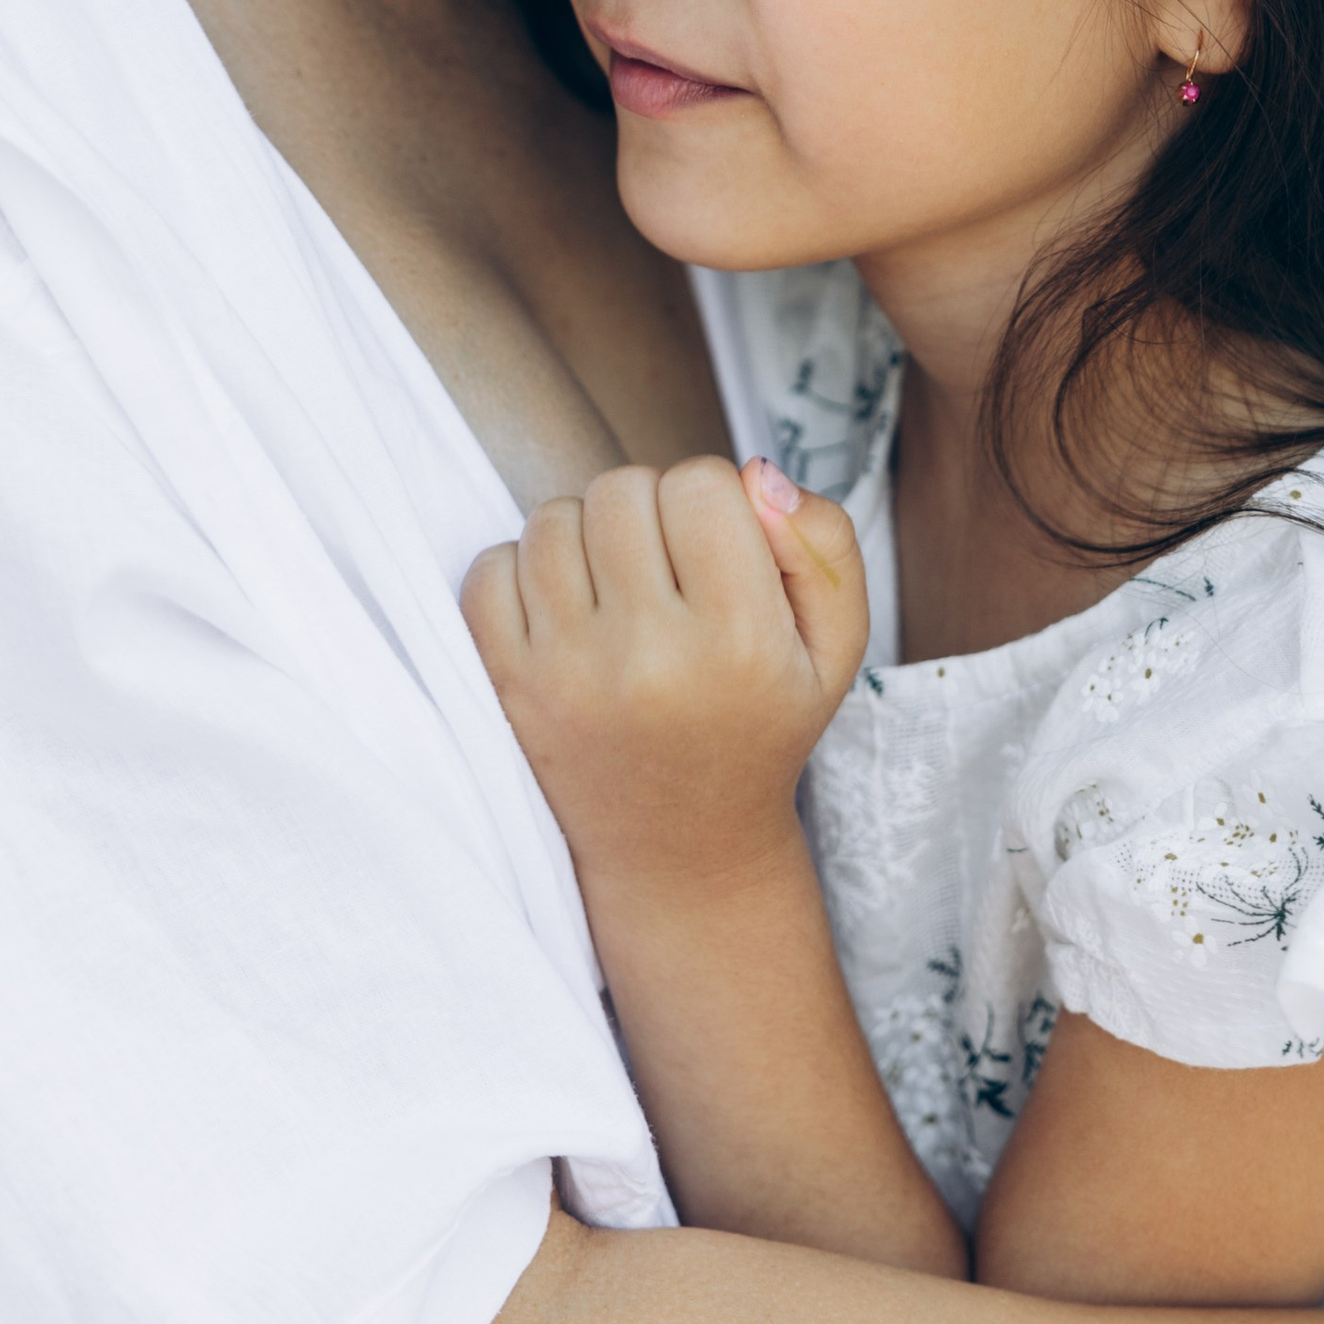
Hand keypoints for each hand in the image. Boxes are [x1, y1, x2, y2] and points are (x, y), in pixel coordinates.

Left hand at [462, 456, 868, 897]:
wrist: (681, 849)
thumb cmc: (762, 727)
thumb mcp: (834, 647)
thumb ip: (823, 544)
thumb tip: (754, 474)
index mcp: (738, 641)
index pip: (702, 485)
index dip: (713, 501)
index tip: (718, 550)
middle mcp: (647, 657)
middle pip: (622, 489)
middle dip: (649, 511)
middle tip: (668, 569)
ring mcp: (567, 674)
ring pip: (552, 518)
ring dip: (586, 535)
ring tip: (618, 587)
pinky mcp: (510, 688)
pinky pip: (489, 569)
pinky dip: (521, 571)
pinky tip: (565, 611)